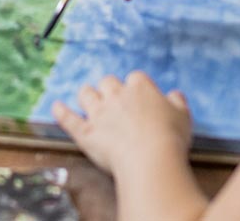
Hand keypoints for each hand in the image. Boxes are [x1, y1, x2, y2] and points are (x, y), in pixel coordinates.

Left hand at [53, 75, 190, 175]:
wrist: (150, 159)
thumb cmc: (170, 138)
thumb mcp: (183, 116)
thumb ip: (177, 102)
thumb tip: (174, 95)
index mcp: (140, 87)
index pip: (136, 79)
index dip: (137, 89)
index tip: (140, 99)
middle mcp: (116, 95)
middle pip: (108, 82)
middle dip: (110, 89)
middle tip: (114, 101)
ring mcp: (99, 113)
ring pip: (87, 94)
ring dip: (87, 96)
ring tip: (88, 99)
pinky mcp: (86, 132)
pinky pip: (69, 119)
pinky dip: (61, 113)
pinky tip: (56, 107)